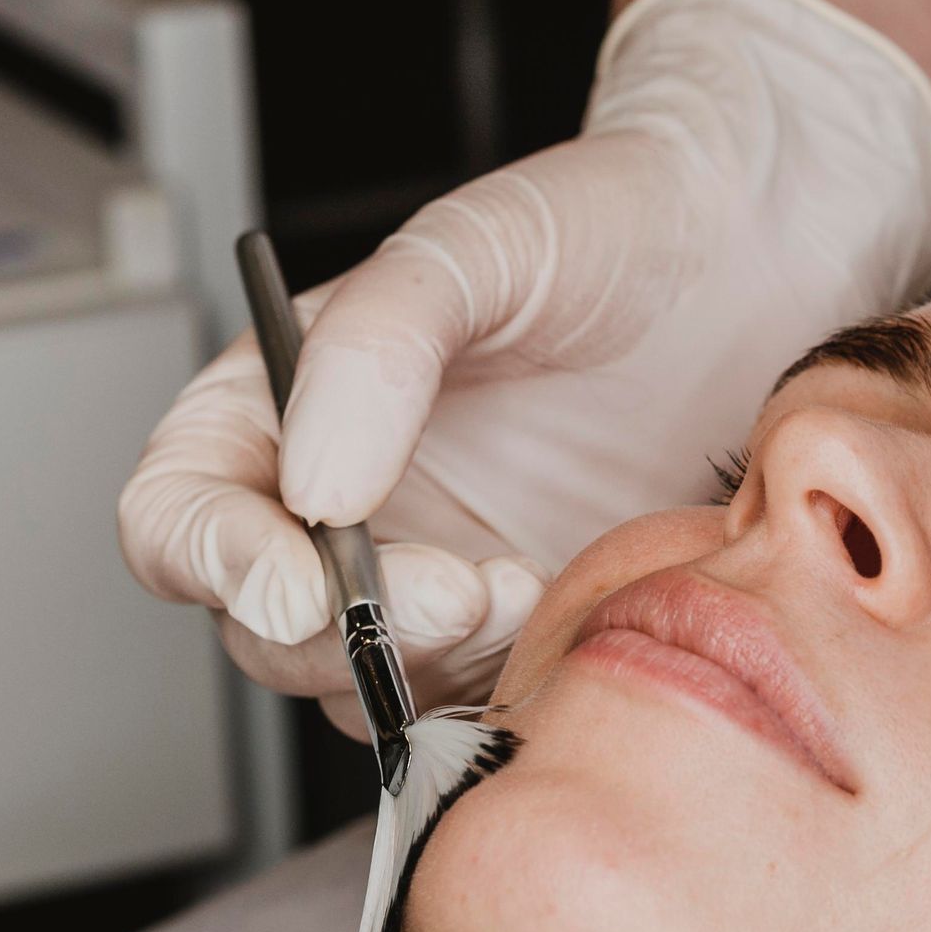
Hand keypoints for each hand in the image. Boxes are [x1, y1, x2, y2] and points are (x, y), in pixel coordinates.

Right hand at [118, 0, 930, 732]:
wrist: (751, 265)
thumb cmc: (610, 229)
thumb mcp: (477, 248)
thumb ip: (377, 350)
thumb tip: (314, 485)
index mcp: (288, 411)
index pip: (179, 520)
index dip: (218, 565)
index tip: (301, 583)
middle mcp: (347, 507)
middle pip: (266, 631)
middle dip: (349, 633)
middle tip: (462, 595)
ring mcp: (437, 573)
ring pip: (369, 686)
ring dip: (434, 668)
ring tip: (534, 590)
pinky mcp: (528, 624)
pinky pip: (479, 701)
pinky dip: (508, 688)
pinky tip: (573, 620)